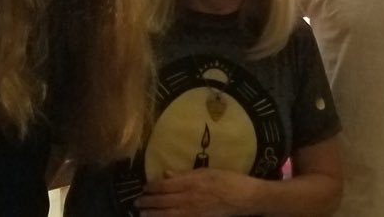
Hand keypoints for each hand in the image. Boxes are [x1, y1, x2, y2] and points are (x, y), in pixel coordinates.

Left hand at [136, 169, 256, 216]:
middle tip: (137, 202)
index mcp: (190, 182)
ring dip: (152, 214)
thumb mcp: (208, 171)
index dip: (152, 187)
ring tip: (142, 213)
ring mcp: (192, 211)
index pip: (164, 185)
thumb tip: (166, 173)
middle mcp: (188, 197)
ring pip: (166, 214)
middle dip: (147, 201)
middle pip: (162, 200)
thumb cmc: (229, 180)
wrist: (245, 198)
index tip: (145, 187)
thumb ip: (186, 173)